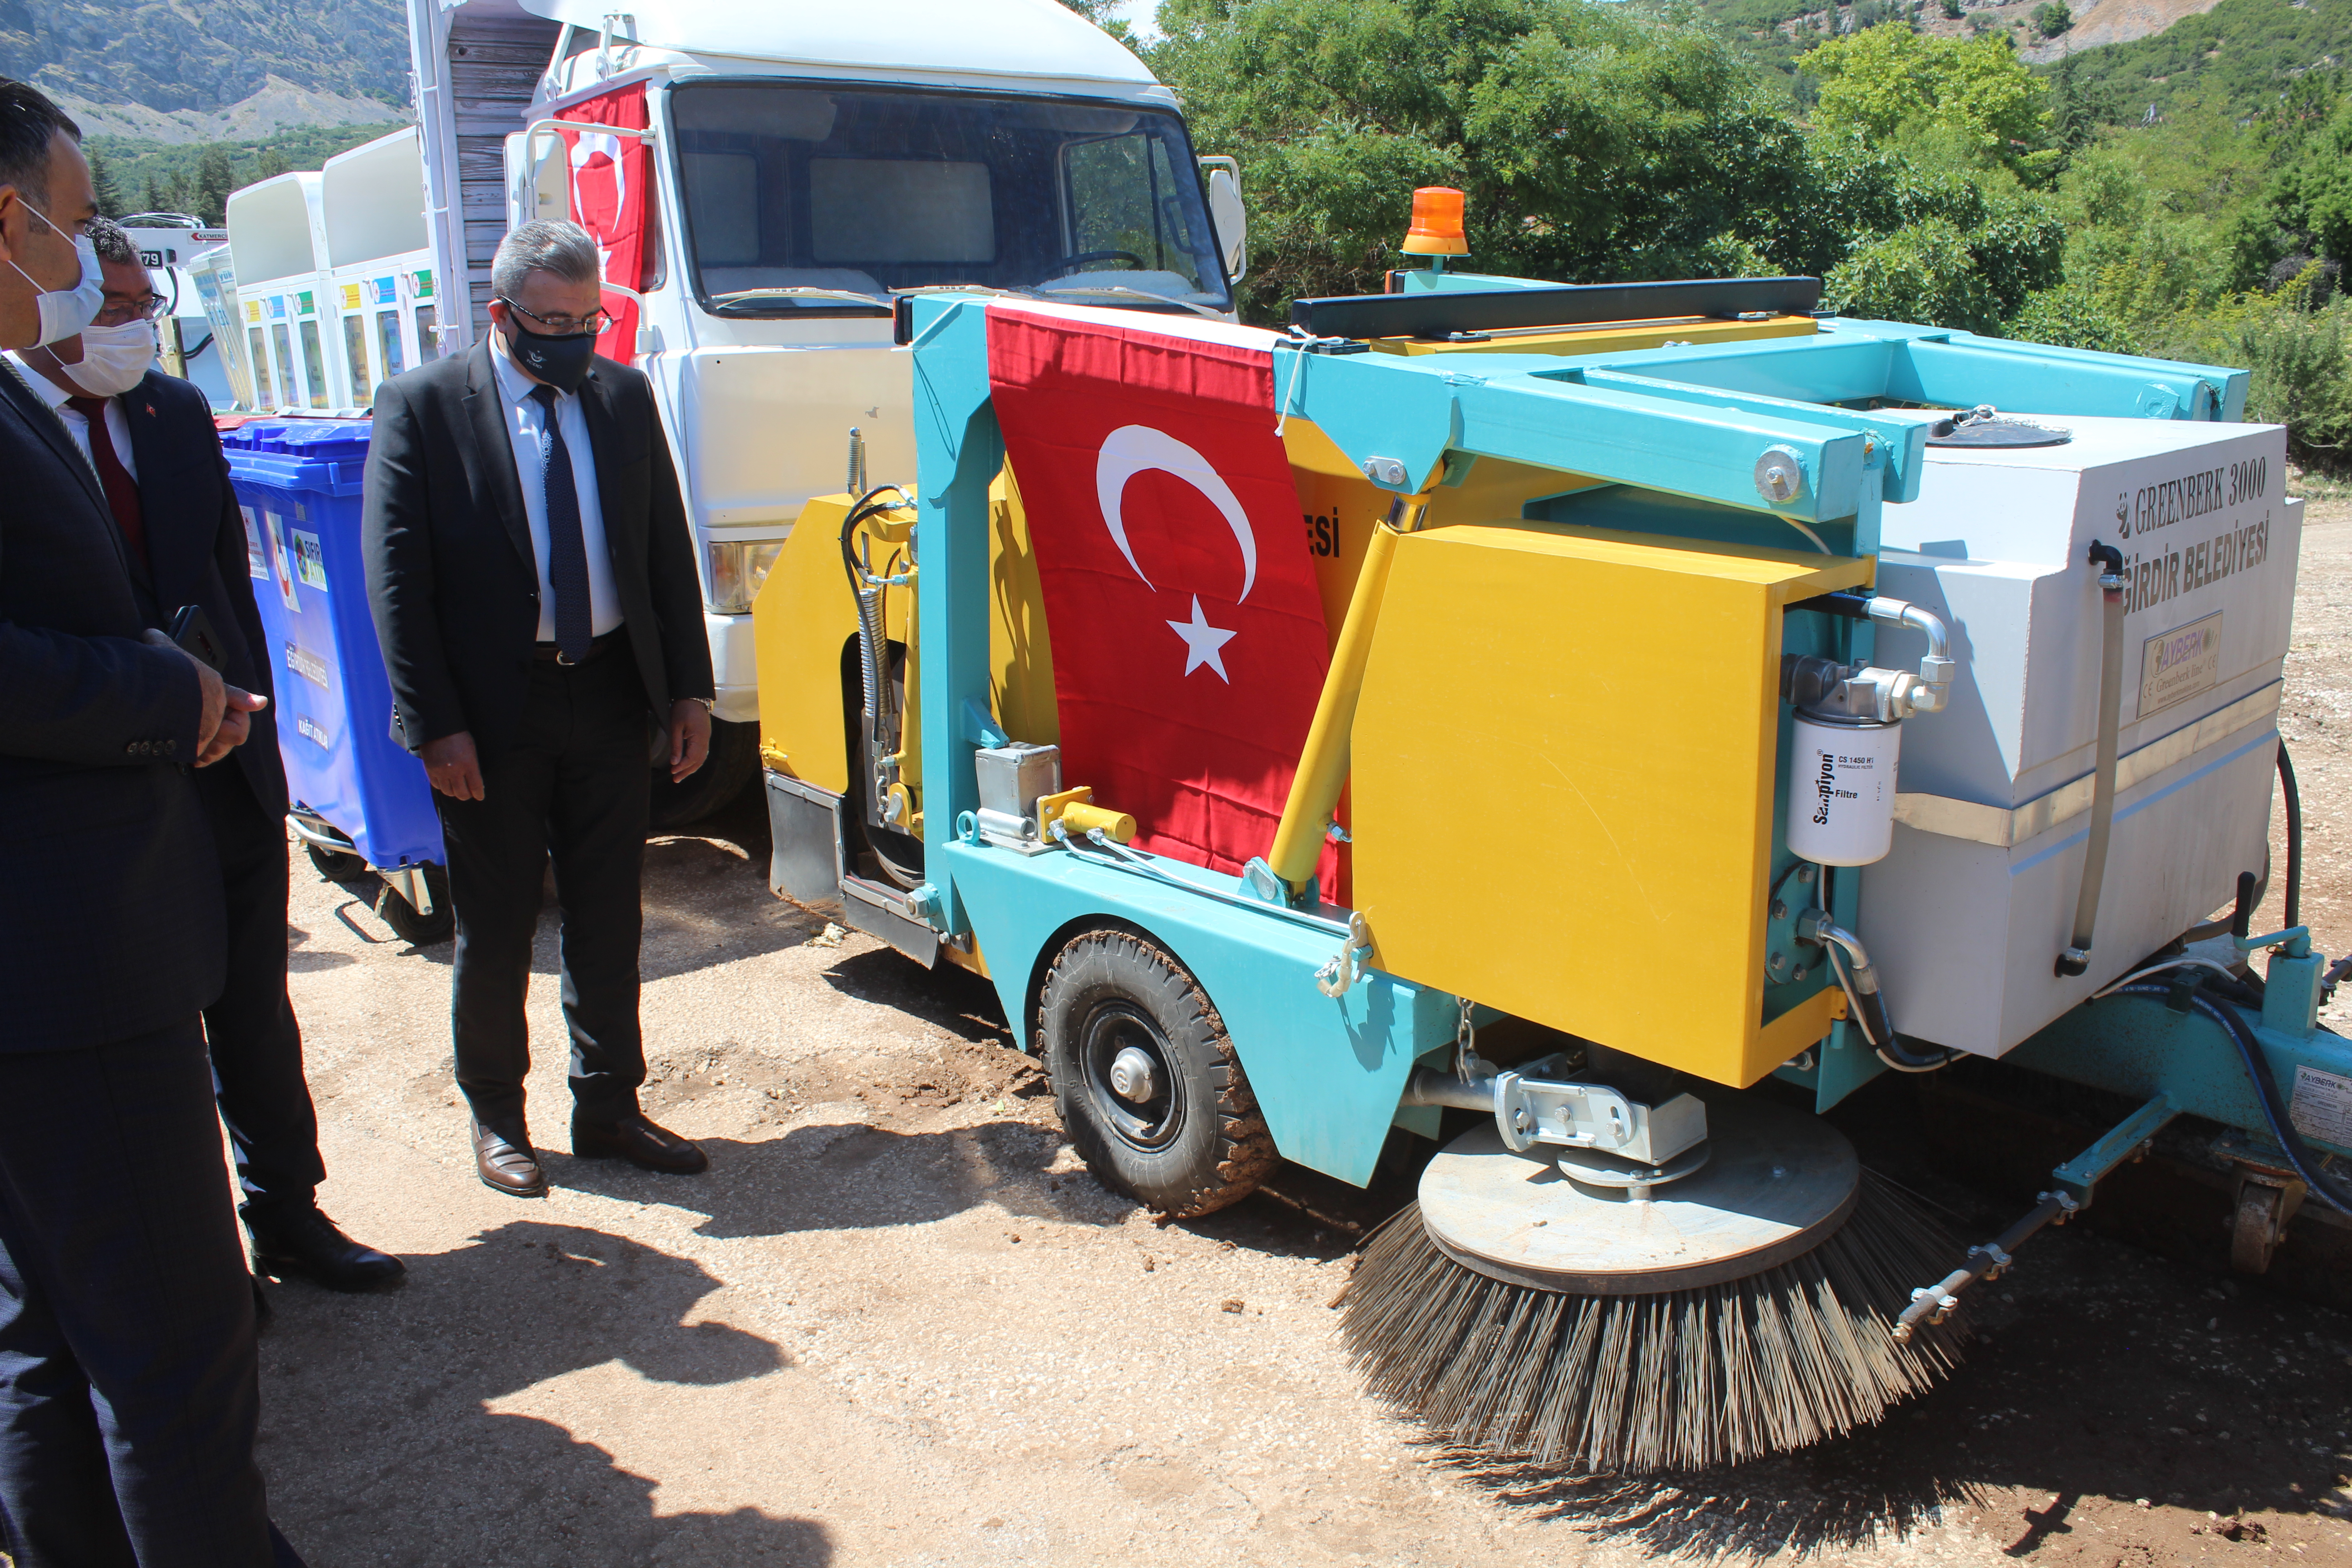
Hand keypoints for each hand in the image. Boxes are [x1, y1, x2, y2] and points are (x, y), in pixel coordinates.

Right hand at [144, 628, 265, 764]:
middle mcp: (218, 709)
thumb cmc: (160, 669)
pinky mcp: (199, 747)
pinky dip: (199, 758)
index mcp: (213, 687)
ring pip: (224, 746)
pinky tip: (192, 755)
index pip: (237, 696)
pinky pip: (207, 758)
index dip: (247, 701)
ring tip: (198, 740)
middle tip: (212, 730)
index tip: (259, 702)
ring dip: (213, 746)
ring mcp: (212, 728)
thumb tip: (150, 633)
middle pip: (237, 729)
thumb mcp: (164, 651)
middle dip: (226, 731)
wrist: (158, 690)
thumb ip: (162, 644)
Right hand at [421, 731, 484, 799]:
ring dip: (454, 792)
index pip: (476, 786)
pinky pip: (437, 786)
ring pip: (449, 792)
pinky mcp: (430, 770)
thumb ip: (473, 766)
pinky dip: (443, 787)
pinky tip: (447, 783)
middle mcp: (454, 770)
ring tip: (457, 788)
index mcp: (468, 763)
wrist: (438, 728)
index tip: (480, 797)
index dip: (479, 794)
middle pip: (462, 793)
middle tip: (468, 793)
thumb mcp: (471, 749)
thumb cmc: (458, 736)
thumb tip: (475, 782)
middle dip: (467, 795)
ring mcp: (441, 771)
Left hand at [668, 698, 710, 782]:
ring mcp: (706, 738)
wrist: (693, 695)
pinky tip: (689, 764)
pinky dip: (695, 760)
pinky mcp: (704, 735)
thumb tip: (674, 762)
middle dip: (687, 771)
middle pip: (698, 761)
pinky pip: (701, 752)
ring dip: (691, 767)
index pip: (692, 758)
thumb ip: (676, 745)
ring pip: (701, 758)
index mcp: (699, 737)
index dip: (682, 766)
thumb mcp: (675, 726)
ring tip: (681, 775)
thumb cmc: (683, 708)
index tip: (672, 772)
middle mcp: (705, 740)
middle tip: (676, 780)